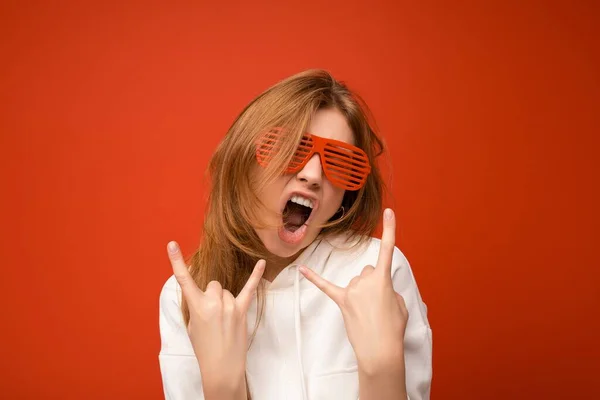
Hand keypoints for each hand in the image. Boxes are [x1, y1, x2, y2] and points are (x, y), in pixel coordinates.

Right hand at [167, 241, 264, 399]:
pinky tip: (262, 262)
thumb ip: (196, 306)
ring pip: (224, 291)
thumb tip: (203, 296)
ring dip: (223, 301)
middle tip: (212, 316)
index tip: (172, 244)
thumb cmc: (204, 348)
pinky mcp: (242, 310)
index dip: (175, 261)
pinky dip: (255, 275)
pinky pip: (250, 288)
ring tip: (223, 320)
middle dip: (211, 297)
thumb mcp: (192, 326)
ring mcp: (229, 305)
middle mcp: (213, 302)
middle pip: (212, 285)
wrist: (222, 366)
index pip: (183, 280)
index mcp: (196, 307)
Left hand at [299, 208, 407, 373]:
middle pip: (368, 271)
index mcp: (383, 279)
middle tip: (378, 305)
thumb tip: (376, 288)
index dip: (390, 229)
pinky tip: (300, 269)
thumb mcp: (399, 304)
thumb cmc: (392, 329)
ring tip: (368, 313)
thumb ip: (388, 289)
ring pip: (355, 282)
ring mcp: (352, 291)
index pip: (388, 250)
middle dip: (372, 284)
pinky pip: (326, 286)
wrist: (379, 350)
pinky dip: (313, 277)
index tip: (389, 212)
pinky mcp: (342, 302)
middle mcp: (366, 280)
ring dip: (361, 294)